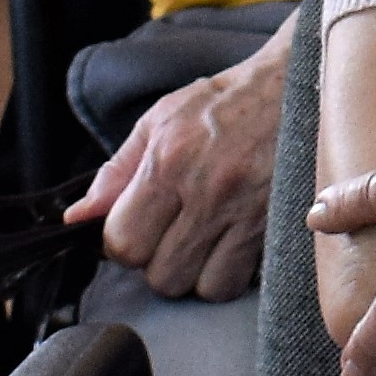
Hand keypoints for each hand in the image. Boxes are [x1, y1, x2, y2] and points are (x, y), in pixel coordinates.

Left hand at [69, 34, 277, 300]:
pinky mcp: (276, 225)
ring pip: (200, 288)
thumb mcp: (160, 119)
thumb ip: (117, 172)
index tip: (132, 232)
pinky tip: (226, 248)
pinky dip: (227, 275)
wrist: (297, 87)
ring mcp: (246, 211)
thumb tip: (78, 217)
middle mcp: (207, 189)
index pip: (123, 242)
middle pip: (160, 274)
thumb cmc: (225, 102)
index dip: (121, 246)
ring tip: (199, 243)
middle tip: (169, 236)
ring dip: (193, 274)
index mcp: (169, 159)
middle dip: (157, 262)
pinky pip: (237, 282)